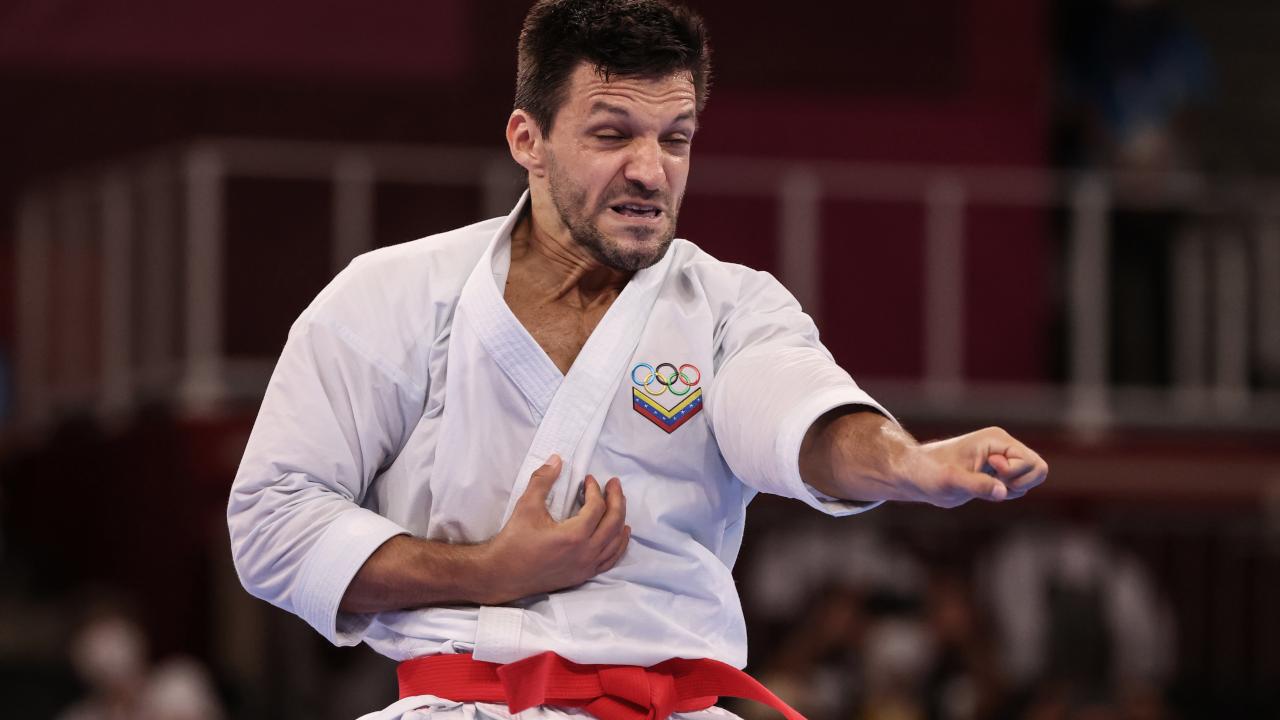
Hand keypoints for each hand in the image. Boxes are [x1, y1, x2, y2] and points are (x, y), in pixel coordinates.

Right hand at [480, 455, 630, 603]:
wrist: (502, 575)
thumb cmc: (513, 541)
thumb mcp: (526, 506)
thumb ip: (542, 480)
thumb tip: (556, 459)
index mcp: (574, 536)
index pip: (597, 507)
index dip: (595, 489)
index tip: (588, 479)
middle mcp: (585, 553)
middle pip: (613, 522)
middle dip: (616, 499)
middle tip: (613, 484)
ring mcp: (586, 567)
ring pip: (615, 542)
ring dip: (620, 520)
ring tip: (620, 504)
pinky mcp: (582, 575)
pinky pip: (610, 560)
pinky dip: (618, 545)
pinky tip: (619, 536)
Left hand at [903, 426, 1048, 507]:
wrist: (915, 474)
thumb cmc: (928, 474)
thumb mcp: (949, 482)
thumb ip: (976, 485)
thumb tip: (1002, 492)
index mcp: (996, 439)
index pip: (1032, 462)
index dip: (1014, 475)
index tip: (988, 472)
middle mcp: (1003, 445)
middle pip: (1039, 469)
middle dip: (1019, 483)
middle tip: (991, 484)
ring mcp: (1003, 457)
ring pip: (1032, 478)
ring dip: (1014, 489)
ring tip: (984, 486)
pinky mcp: (1000, 469)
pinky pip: (1021, 485)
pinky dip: (1008, 492)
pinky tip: (985, 489)